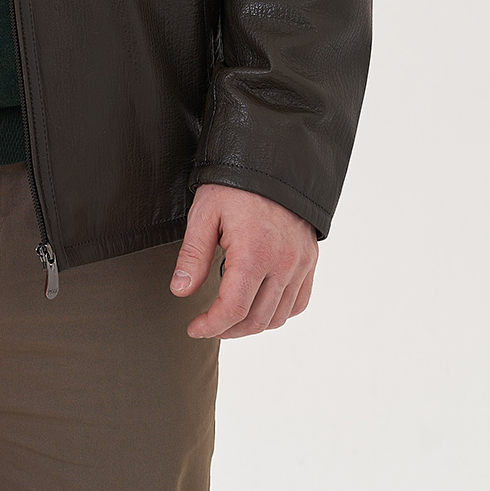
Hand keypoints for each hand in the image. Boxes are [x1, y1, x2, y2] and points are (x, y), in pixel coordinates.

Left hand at [171, 184, 317, 339]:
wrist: (272, 161)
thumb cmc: (235, 184)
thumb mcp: (204, 214)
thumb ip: (193, 256)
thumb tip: (180, 291)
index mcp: (254, 252)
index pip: (233, 308)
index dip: (211, 326)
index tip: (195, 328)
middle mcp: (283, 262)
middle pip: (257, 319)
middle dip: (229, 329)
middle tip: (209, 326)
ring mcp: (300, 263)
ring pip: (280, 316)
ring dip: (253, 325)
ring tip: (230, 319)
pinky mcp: (309, 259)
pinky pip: (299, 301)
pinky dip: (279, 312)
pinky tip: (260, 306)